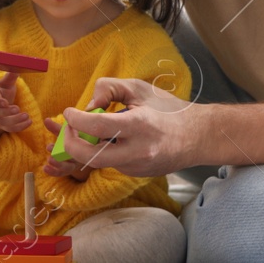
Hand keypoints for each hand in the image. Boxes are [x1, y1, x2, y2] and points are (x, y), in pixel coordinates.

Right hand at [0, 71, 30, 135]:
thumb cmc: (2, 91)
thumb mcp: (5, 83)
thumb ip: (10, 76)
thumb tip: (17, 66)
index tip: (5, 102)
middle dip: (7, 112)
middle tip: (17, 109)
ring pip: (4, 122)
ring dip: (15, 121)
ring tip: (27, 116)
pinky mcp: (3, 126)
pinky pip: (11, 129)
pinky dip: (20, 127)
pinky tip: (29, 122)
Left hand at [40, 116, 92, 179]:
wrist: (81, 147)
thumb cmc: (73, 137)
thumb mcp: (66, 132)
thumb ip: (56, 128)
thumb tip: (46, 120)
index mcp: (82, 145)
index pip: (77, 146)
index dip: (67, 144)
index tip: (55, 144)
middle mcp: (80, 156)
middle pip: (72, 160)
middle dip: (61, 160)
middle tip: (50, 158)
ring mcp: (75, 164)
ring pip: (68, 168)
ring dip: (57, 167)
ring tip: (46, 166)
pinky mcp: (69, 170)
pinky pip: (62, 173)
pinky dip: (53, 172)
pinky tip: (45, 169)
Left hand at [58, 77, 202, 176]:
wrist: (198, 137)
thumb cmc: (168, 109)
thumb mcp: (139, 88)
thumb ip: (109, 88)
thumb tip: (87, 105)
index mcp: (140, 125)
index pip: (99, 126)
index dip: (77, 120)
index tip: (69, 112)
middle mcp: (138, 151)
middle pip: (92, 157)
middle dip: (70, 146)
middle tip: (65, 131)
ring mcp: (137, 167)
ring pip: (98, 162)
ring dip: (82, 150)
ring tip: (74, 135)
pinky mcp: (136, 174)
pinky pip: (110, 164)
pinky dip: (99, 152)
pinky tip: (98, 141)